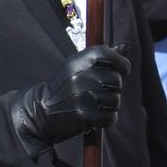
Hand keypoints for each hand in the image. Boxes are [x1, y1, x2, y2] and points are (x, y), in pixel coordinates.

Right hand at [11, 45, 127, 150]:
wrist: (40, 112)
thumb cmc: (63, 88)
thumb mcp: (77, 68)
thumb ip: (103, 58)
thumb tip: (126, 46)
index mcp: (78, 61)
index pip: (108, 54)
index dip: (121, 62)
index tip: (124, 70)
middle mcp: (81, 76)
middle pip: (116, 80)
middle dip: (113, 88)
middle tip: (99, 93)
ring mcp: (83, 96)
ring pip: (115, 100)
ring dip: (109, 106)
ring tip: (93, 106)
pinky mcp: (84, 115)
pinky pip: (110, 117)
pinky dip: (106, 120)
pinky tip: (94, 118)